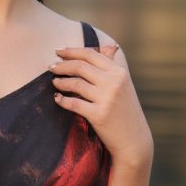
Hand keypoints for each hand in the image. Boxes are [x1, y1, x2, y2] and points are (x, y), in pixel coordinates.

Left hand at [49, 42, 153, 166]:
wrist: (134, 140)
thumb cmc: (126, 110)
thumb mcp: (124, 85)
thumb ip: (113, 65)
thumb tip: (108, 46)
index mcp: (119, 72)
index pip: (91, 54)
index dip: (71, 51)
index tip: (58, 51)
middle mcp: (114, 83)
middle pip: (80, 67)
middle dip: (62, 65)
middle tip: (51, 66)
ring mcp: (106, 99)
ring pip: (75, 84)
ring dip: (60, 81)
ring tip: (54, 82)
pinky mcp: (98, 115)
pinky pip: (74, 103)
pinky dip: (62, 100)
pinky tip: (57, 99)